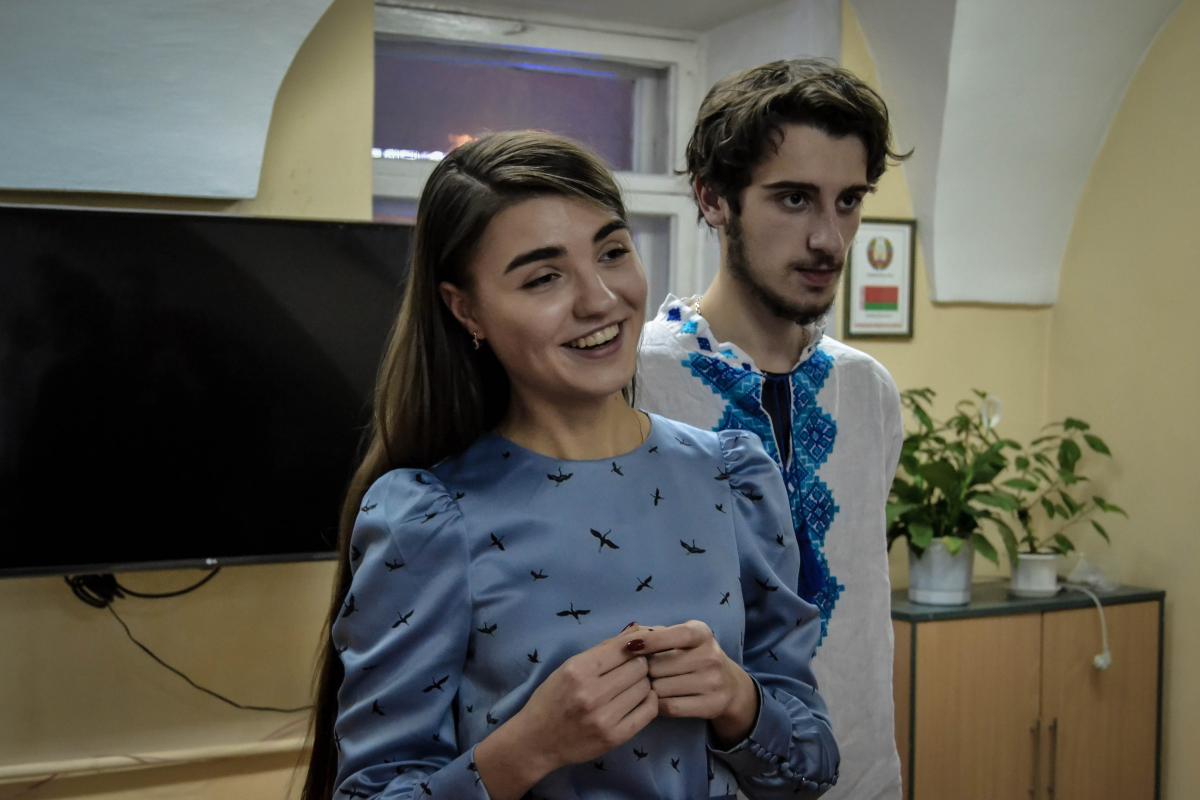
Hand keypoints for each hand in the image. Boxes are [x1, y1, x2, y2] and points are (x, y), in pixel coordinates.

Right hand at [474, 629, 656, 797]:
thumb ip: (603, 649)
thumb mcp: (569, 667)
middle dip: (639, 665)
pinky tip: (638, 700)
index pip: (623, 649)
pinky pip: (648, 711)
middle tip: (630, 670)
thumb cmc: (552, 699)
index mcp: (578, 671)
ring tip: (630, 687)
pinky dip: (648, 701)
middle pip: (639, 667)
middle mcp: (591, 694)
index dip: (633, 647)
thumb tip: (636, 629)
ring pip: (645, 687)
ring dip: (642, 684)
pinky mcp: (615, 738)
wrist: (538, 741)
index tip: (633, 651)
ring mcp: (604, 718)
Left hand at [638, 620, 758, 747]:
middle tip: (641, 673)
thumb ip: (653, 634)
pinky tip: (656, 700)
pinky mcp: (711, 705)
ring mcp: (713, 682)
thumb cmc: (692, 656)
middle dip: (643, 670)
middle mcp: (711, 656)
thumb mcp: (680, 638)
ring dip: (648, 689)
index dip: (648, 641)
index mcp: (701, 633)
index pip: (673, 635)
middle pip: (659, 665)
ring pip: (661, 688)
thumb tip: (625, 637)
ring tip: (650, 686)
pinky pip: (670, 707)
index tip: (626, 648)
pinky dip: (656, 705)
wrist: (729, 686)